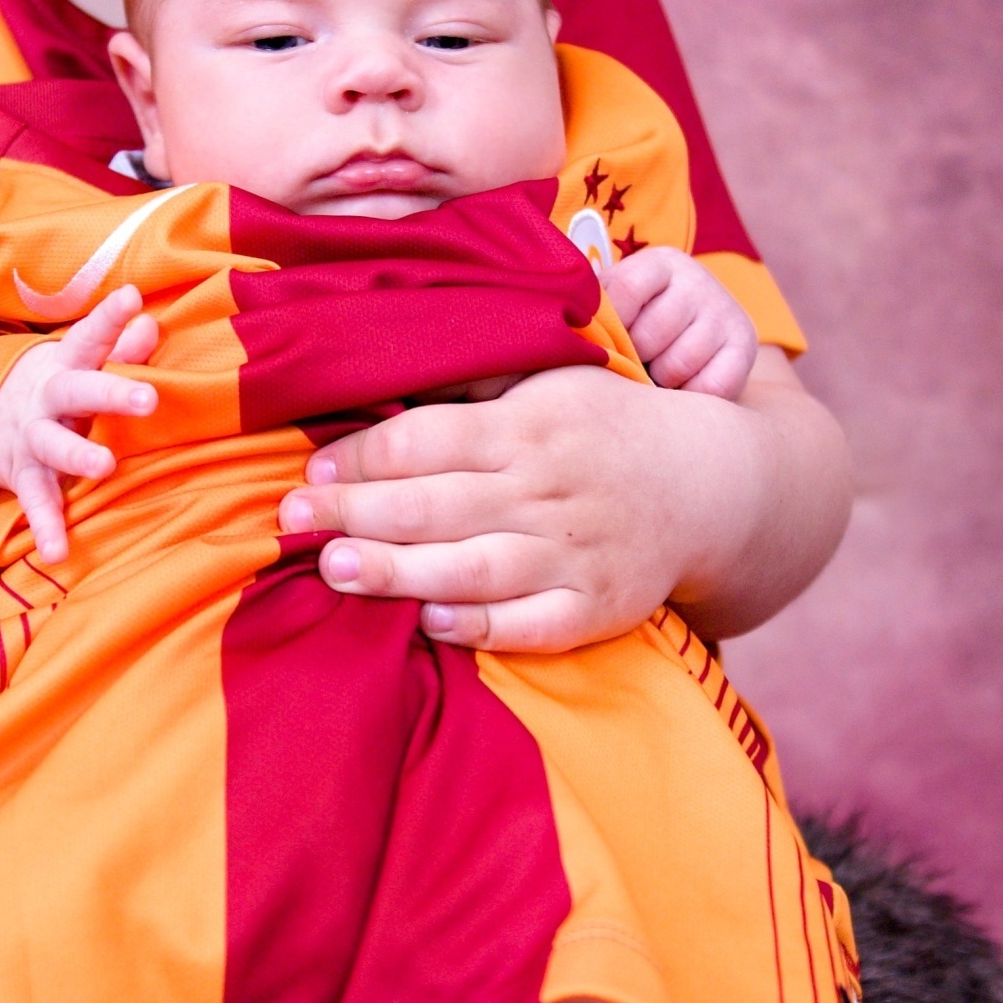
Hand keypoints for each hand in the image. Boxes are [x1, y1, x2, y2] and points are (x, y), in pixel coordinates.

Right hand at [0, 287, 158, 562]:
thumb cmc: (54, 388)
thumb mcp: (78, 364)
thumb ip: (118, 349)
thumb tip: (152, 324)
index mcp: (67, 365)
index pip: (90, 336)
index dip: (110, 318)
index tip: (133, 297)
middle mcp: (47, 399)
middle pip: (77, 390)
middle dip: (111, 392)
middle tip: (148, 397)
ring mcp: (32, 438)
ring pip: (54, 445)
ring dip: (78, 456)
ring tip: (104, 467)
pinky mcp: (23, 476)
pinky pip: (36, 503)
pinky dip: (46, 527)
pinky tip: (59, 552)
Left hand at [276, 348, 850, 652]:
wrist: (711, 482)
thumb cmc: (605, 426)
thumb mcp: (549, 380)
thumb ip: (472, 386)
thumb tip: (385, 377)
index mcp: (528, 424)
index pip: (426, 437)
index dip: (361, 455)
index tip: (312, 469)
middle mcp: (547, 488)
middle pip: (433, 503)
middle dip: (353, 512)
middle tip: (292, 520)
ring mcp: (573, 553)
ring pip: (470, 567)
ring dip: (397, 570)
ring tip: (335, 569)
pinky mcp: (596, 607)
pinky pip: (530, 624)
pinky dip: (480, 625)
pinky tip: (429, 621)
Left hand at [602, 245, 757, 397]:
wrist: (697, 332)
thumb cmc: (640, 323)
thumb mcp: (617, 305)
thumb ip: (594, 313)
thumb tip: (565, 343)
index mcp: (659, 263)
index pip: (625, 291)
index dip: (610, 326)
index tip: (603, 343)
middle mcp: (697, 280)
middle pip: (650, 335)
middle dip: (635, 359)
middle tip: (635, 361)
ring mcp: (725, 310)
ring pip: (677, 365)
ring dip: (660, 380)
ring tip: (658, 372)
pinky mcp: (745, 343)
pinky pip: (710, 386)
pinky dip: (690, 395)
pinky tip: (684, 385)